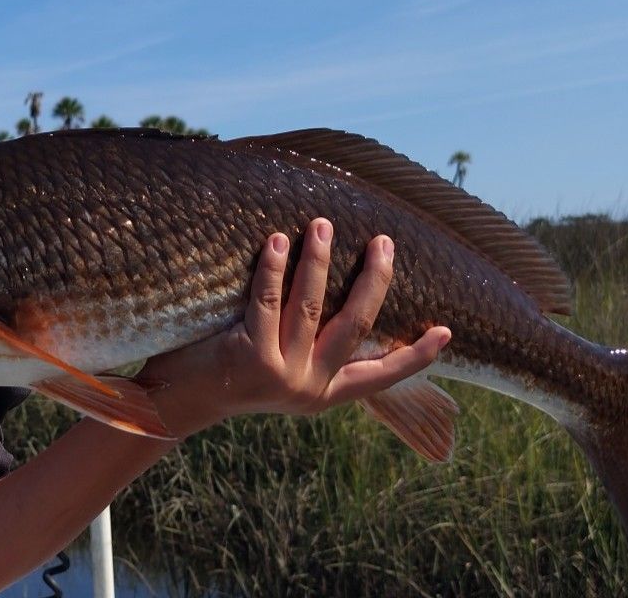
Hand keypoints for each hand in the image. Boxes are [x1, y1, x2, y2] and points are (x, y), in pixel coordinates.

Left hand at [138, 218, 450, 436]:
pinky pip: (266, 300)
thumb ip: (312, 346)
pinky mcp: (249, 356)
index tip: (448, 331)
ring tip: (323, 225)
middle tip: (384, 242)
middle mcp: (309, 387)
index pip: (382, 375)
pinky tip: (276, 240)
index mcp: (325, 394)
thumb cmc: (232, 374)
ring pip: (311, 306)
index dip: (417, 355)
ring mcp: (281, 374)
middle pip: (355, 325)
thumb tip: (344, 291)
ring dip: (319, 261)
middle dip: (373, 280)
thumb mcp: (283, 371)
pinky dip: (273, 267)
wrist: (179, 401)